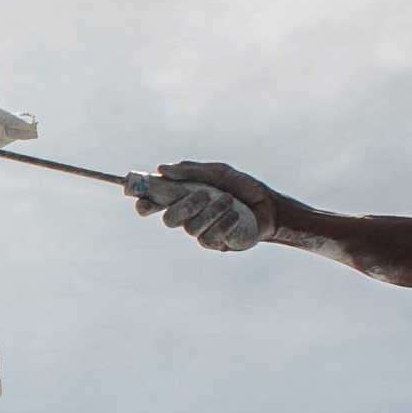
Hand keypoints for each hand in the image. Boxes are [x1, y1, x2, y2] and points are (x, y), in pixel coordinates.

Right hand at [136, 161, 275, 253]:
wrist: (269, 205)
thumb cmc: (243, 187)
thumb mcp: (218, 172)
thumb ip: (190, 170)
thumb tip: (161, 169)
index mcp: (184, 197)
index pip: (156, 202)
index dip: (144, 203)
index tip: (142, 200)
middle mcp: (189, 216)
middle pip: (169, 220)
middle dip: (183, 207)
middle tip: (202, 195)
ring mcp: (201, 231)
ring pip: (190, 228)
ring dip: (210, 212)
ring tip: (229, 200)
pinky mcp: (215, 243)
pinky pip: (208, 238)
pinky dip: (222, 224)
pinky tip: (235, 215)